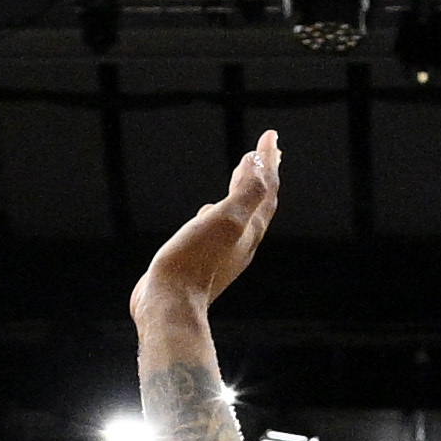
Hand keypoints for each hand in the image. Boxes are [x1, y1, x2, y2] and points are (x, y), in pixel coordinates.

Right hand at [129, 133, 283, 361]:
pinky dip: (219, 210)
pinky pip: (217, 228)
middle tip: (266, 149)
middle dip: (262, 173)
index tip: (270, 135)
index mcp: (250, 230)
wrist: (169, 305)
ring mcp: (221, 251)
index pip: (266, 188)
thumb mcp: (225, 220)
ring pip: (239, 214)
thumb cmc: (194, 261)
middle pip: (259, 200)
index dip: (269, 160)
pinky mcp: (200, 259)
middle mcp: (241, 241)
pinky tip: (209, 210)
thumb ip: (246, 192)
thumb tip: (260, 163)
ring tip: (243, 173)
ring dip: (243, 190)